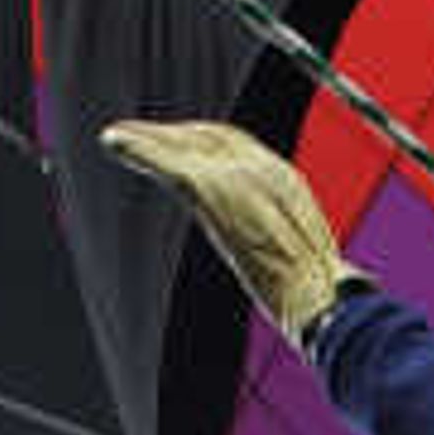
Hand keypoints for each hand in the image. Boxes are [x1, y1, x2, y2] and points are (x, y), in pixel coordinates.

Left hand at [103, 118, 351, 341]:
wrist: (319, 299)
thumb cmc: (319, 292)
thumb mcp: (307, 259)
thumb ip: (289, 247)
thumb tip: (296, 272)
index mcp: (285, 180)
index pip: (238, 144)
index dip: (203, 142)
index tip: (177, 148)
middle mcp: (261, 166)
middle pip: (208, 136)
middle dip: (172, 135)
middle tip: (137, 138)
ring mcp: (236, 175)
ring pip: (183, 144)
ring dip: (149, 138)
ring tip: (119, 138)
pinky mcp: (211, 187)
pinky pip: (166, 160)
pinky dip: (138, 148)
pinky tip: (114, 141)